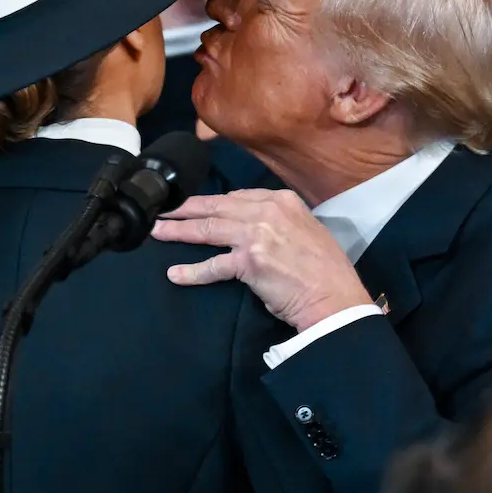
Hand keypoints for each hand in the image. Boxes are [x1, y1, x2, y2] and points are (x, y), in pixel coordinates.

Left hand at [152, 190, 370, 331]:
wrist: (334, 296)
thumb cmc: (325, 269)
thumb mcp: (306, 230)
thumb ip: (279, 221)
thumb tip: (254, 225)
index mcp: (282, 200)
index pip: (237, 196)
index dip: (211, 202)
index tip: (193, 206)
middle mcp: (267, 211)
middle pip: (216, 206)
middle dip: (185, 209)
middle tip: (162, 211)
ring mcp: (256, 234)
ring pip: (208, 229)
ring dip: (178, 231)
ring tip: (157, 232)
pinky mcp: (248, 262)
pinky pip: (213, 265)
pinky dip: (191, 272)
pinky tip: (175, 274)